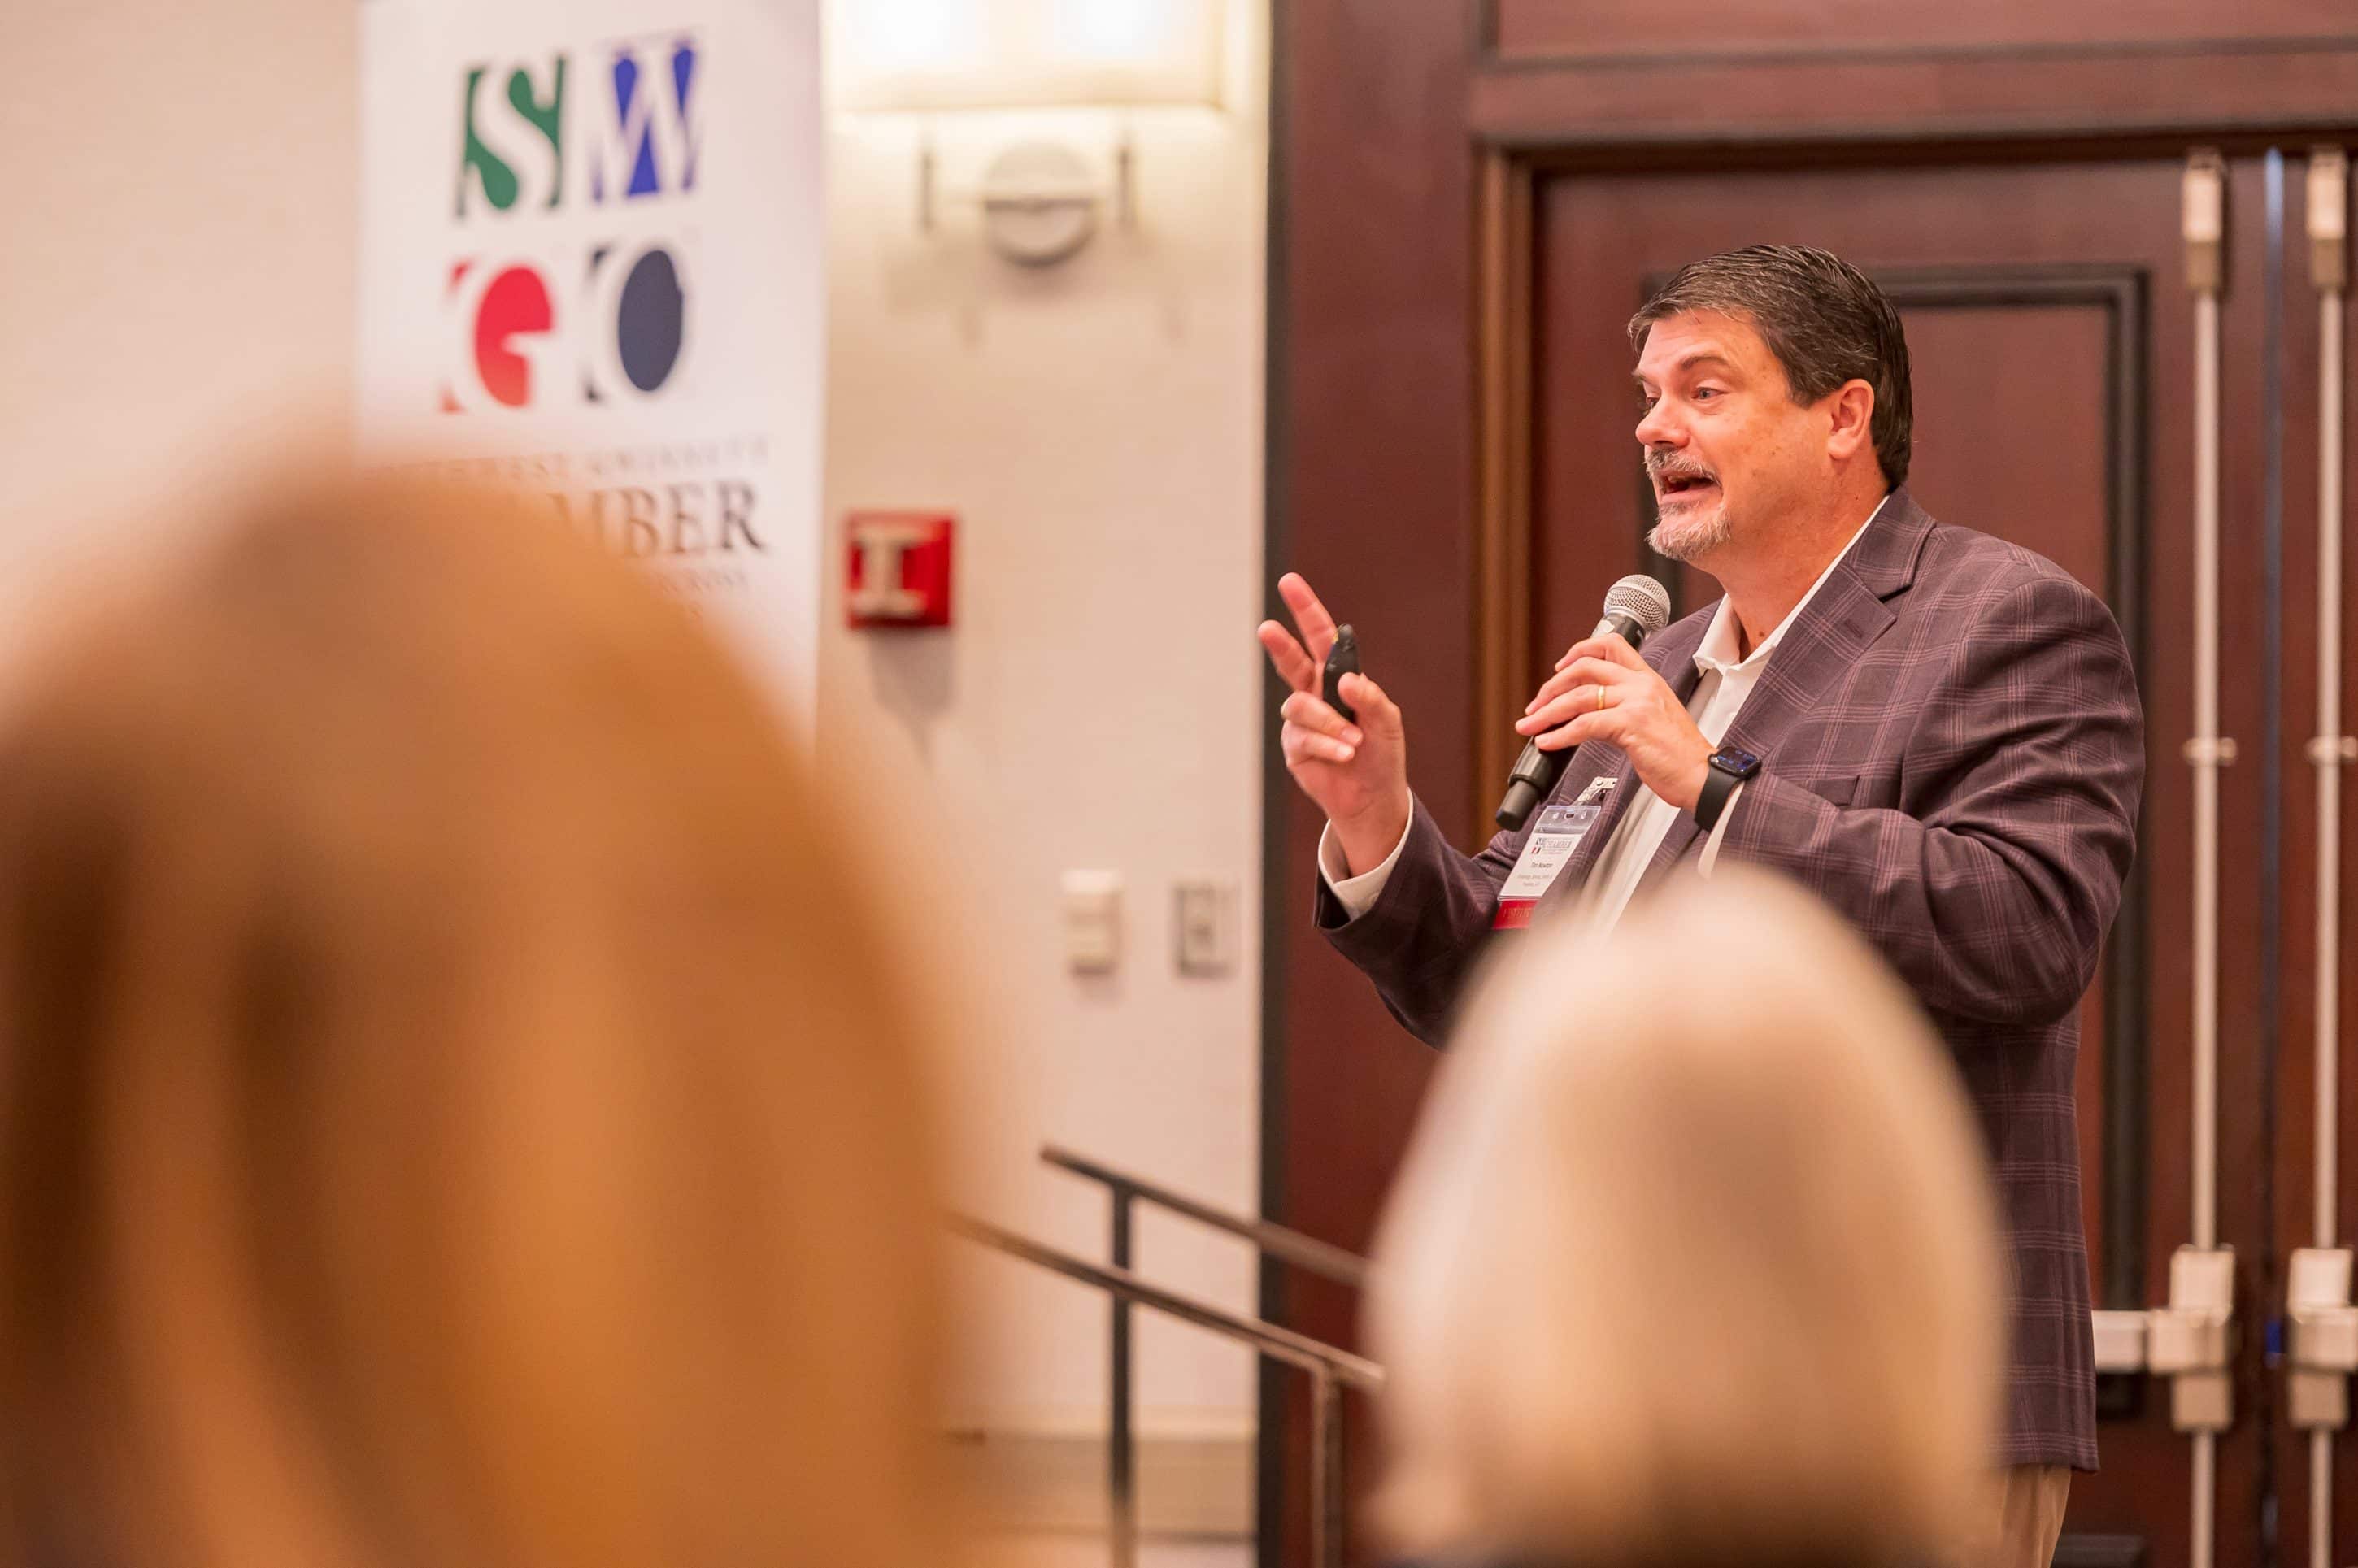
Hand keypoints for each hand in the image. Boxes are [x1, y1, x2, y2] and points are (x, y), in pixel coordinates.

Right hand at [1258, 573, 1410, 874]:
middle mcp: (1315, 694)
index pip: (1320, 637)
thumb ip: (1370, 698)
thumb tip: (1347, 681)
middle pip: (1291, 660)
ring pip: (1299, 706)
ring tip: (1353, 743)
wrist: (1373, 798)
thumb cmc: (1382, 753)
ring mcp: (1302, 721)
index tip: (1289, 582)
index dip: (1305, 609)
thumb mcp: (1387, 722)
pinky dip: (1327, 745)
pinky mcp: (1295, 747)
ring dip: (1329, 723)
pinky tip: (1344, 755)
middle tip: (1268, 628)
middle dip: (1279, 643)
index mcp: (1337, 677)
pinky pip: (1302, 737)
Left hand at [1516, 633, 1711, 811]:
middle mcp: (1641, 684)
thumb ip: (1620, 711)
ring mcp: (1637, 702)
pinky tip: (1548, 742)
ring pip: (1579, 696)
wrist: (1702, 776)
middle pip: (1585, 668)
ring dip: (1547, 712)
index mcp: (1648, 679)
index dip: (1579, 651)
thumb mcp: (1650, 720)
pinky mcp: (1632, 724)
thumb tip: (1586, 717)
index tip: (1559, 669)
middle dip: (1552, 687)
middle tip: (1535, 706)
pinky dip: (1560, 735)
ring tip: (1530, 725)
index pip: (1610, 645)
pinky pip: (1584, 724)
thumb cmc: (1679, 754)